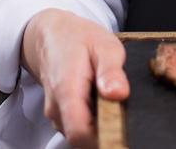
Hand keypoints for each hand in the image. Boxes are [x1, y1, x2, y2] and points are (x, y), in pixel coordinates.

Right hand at [21, 9, 127, 148]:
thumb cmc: (77, 38)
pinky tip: (100, 102)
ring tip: (110, 99)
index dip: (104, 137)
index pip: (80, 132)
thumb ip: (111, 70)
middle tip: (123, 109)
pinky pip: (78, 128)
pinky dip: (93, 121)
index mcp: (67, 90)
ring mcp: (55, 115)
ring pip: (81, 134)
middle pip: (82, 138)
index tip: (124, 130)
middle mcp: (56, 109)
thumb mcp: (103, 45)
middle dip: (106, 130)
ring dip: (100, 125)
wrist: (52, 36)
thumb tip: (119, 93)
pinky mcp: (60, 117)